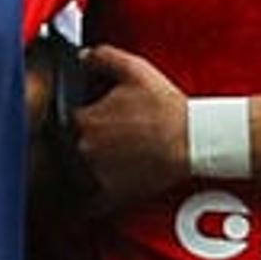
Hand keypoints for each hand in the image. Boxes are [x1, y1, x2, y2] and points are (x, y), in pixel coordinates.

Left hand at [71, 47, 188, 210]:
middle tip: (112, 134)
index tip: (98, 115)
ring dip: (92, 164)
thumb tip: (82, 56)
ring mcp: (98, 174)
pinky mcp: (113, 194)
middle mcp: (85, 149)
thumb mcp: (134, 69)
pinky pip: (91, 203)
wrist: (192, 139)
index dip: (83, 115)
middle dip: (89, 139)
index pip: (68, 118)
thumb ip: (101, 56)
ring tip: (116, 155)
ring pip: (81, 171)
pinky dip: (90, 201)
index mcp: (84, 120)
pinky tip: (91, 197)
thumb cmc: (165, 107)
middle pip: (74, 144)